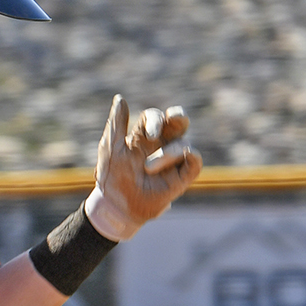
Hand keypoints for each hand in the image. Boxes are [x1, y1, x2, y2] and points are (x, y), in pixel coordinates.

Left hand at [87, 96, 201, 240]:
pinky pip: (195, 160)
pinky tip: (180, 159)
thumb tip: (120, 98)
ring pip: (184, 142)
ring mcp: (173, 160)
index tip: (150, 133)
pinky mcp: (182, 176)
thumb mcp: (110, 148)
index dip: (156, 119)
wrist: (115, 206)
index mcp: (145, 135)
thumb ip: (116, 124)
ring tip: (148, 169)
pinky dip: (191, 156)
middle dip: (179, 116)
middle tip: (174, 119)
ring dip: (167, 153)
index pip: (156, 116)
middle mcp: (162, 143)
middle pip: (179, 121)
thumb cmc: (111, 177)